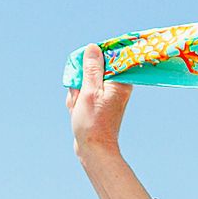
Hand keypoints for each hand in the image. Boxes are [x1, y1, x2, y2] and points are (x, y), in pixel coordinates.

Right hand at [66, 44, 133, 162]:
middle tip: (80, 96)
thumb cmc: (93, 122)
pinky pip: (85, 91)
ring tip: (78, 106)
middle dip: (81, 80)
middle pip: (94, 68)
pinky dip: (78, 99)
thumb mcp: (89, 91)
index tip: (84, 73)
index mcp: (121, 80)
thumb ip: (92, 69)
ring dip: (77, 91)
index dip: (92, 60)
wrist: (93, 149)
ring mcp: (108, 93)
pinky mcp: (100, 101)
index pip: (109, 56)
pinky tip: (76, 110)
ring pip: (85, 80)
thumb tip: (93, 48)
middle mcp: (117, 85)